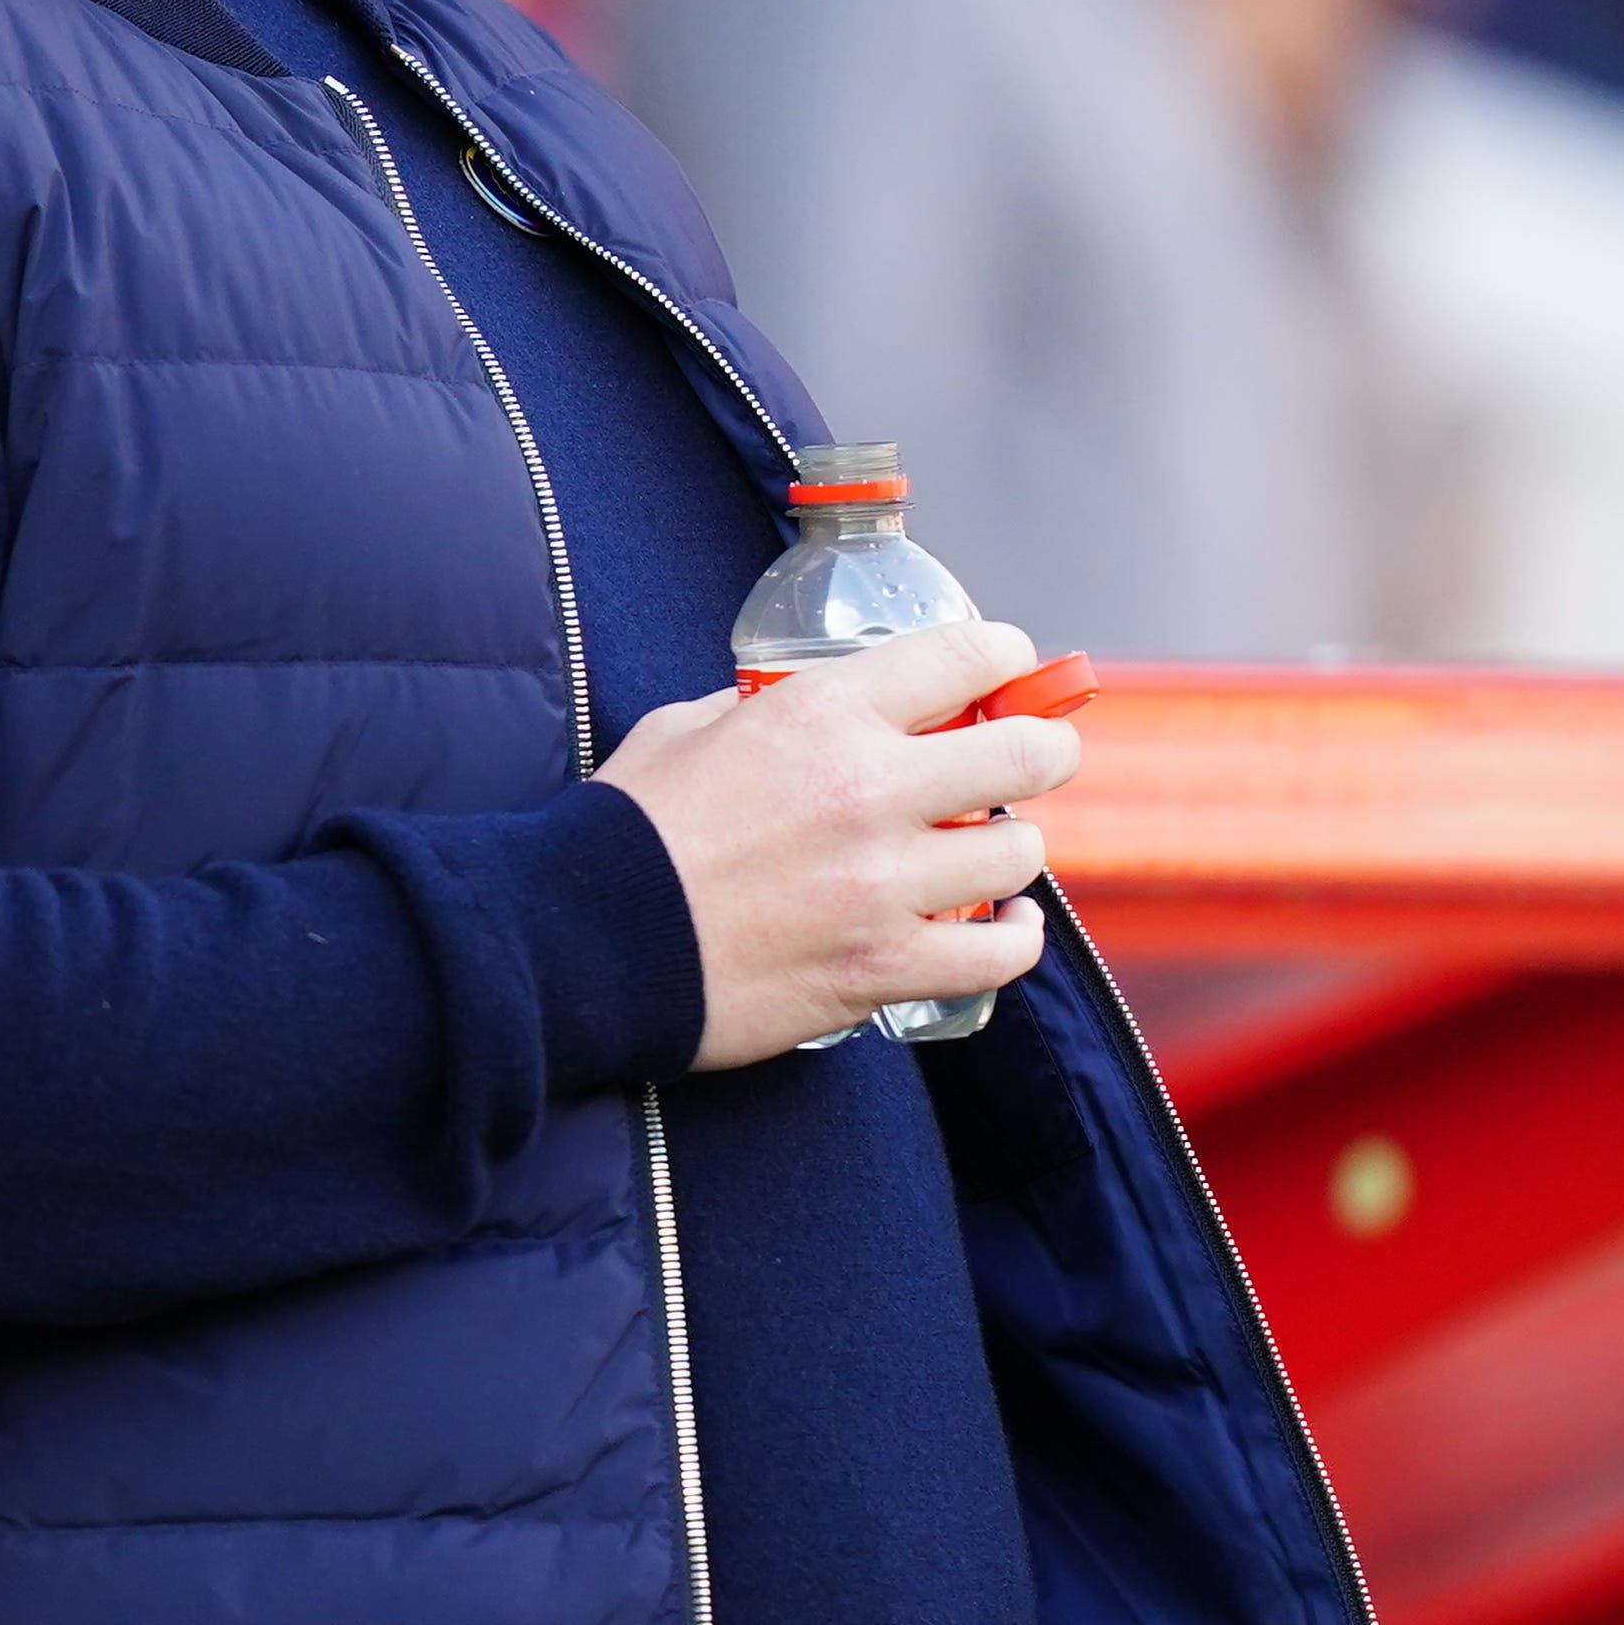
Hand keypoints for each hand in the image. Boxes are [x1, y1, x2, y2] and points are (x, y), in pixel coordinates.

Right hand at [593, 617, 1079, 1071]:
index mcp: (824, 713)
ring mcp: (884, 886)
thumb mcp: (689, 728)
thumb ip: (771, 711)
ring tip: (982, 854)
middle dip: (1040, 748)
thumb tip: (825, 711)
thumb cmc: (628, 834)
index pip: (968, 655)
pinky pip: (998, 954)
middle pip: (1027, 752)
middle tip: (1027, 758)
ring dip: (1008, 850)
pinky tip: (1000, 927)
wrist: (583, 943)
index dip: (1006, 658)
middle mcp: (871, 791)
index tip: (1010, 671)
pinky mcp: (883, 968)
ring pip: (1020, 854)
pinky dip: (1011, 939)